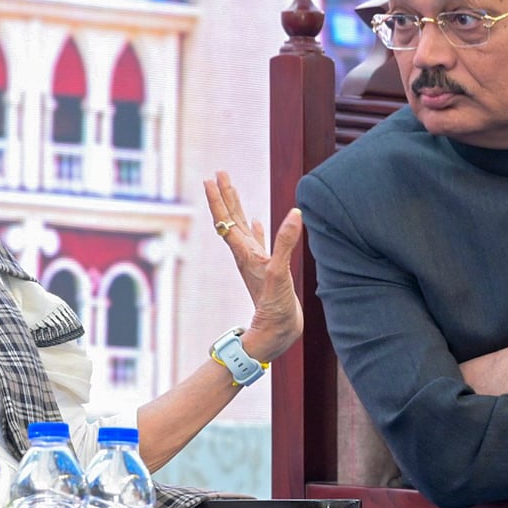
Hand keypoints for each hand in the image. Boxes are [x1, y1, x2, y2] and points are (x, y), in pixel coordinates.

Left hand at [204, 171, 303, 361]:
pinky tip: (260, 221)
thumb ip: (286, 243)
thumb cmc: (274, 308)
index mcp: (245, 253)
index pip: (227, 220)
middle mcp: (245, 255)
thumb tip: (295, 214)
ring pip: (243, 228)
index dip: (220, 198)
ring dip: (238, 208)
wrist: (276, 334)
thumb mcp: (280, 273)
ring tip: (232, 189)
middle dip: (225, 195)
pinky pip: (259, 242)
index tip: (212, 178)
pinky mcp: (267, 269)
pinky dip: (258, 229)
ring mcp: (255, 261)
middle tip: (219, 173)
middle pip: (231, 219)